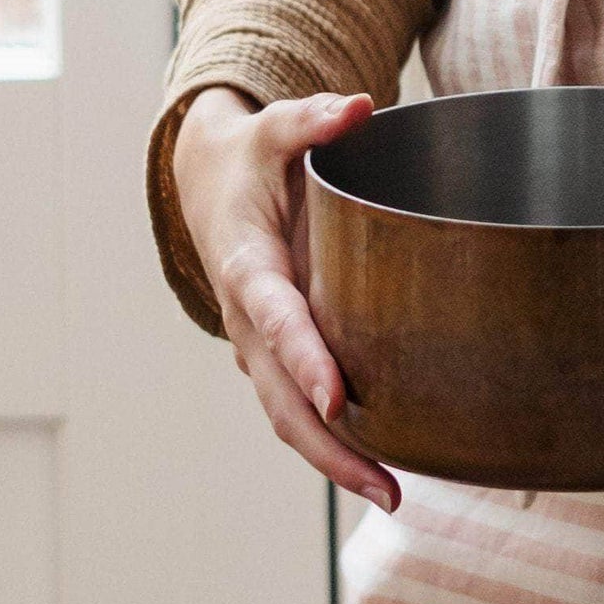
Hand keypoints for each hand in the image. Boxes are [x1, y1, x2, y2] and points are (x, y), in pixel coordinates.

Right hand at [173, 84, 400, 513]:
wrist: (210, 185)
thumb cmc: (253, 159)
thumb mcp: (274, 129)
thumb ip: (314, 119)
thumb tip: (360, 106)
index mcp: (248, 267)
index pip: (278, 321)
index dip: (306, 359)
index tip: (339, 397)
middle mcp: (250, 321)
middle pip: (284, 398)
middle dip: (332, 447)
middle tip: (386, 487)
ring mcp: (262, 349)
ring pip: (291, 419)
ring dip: (337, 461)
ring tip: (394, 497)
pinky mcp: (279, 360)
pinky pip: (302, 413)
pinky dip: (336, 446)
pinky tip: (385, 472)